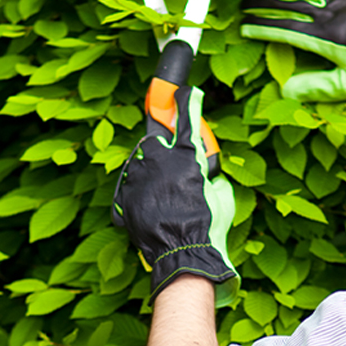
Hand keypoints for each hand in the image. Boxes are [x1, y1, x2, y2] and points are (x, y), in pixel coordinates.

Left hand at [111, 85, 238, 306]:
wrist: (181, 254)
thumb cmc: (207, 226)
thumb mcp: (222, 198)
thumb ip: (212, 179)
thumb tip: (210, 179)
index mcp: (184, 157)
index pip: (187, 121)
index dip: (188, 103)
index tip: (186, 91)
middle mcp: (157, 161)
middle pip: (154, 143)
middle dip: (162, 153)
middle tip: (174, 174)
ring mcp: (137, 179)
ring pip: (139, 165)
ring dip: (149, 175)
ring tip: (163, 199)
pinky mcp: (124, 198)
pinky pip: (130, 189)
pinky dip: (140, 196)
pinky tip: (153, 211)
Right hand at [241, 0, 345, 102]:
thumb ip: (317, 87)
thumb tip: (286, 92)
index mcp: (325, 38)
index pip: (284, 29)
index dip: (261, 27)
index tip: (244, 27)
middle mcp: (330, 15)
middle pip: (289, 4)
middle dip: (263, 3)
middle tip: (245, 3)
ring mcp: (344, 2)